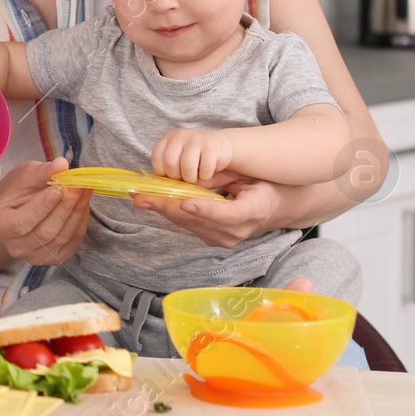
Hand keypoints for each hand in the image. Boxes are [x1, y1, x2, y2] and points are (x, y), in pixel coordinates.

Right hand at [0, 158, 92, 266]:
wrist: (17, 211)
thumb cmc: (17, 191)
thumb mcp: (25, 175)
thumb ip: (42, 172)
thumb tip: (61, 165)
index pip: (21, 222)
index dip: (42, 207)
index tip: (58, 188)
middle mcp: (14, 247)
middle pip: (45, 232)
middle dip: (65, 206)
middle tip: (79, 185)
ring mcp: (34, 257)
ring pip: (61, 238)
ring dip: (76, 213)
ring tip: (85, 191)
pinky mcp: (52, 260)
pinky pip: (72, 244)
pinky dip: (80, 224)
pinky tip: (83, 206)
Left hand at [132, 178, 280, 248]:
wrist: (274, 208)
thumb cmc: (262, 185)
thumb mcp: (247, 175)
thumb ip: (222, 176)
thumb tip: (192, 178)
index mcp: (253, 211)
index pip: (226, 214)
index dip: (204, 208)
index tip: (185, 202)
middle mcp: (237, 231)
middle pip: (198, 220)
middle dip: (168, 207)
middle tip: (142, 197)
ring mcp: (224, 239)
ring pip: (188, 223)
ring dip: (163, 210)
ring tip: (140, 197)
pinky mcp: (213, 240)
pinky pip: (189, 225)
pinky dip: (170, 212)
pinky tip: (152, 202)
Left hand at [151, 128, 234, 183]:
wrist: (223, 148)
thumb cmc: (197, 161)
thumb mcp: (178, 163)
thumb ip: (164, 174)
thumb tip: (144, 193)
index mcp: (168, 138)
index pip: (156, 157)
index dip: (162, 172)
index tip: (171, 177)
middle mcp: (179, 135)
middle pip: (169, 162)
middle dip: (177, 177)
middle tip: (185, 179)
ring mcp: (195, 138)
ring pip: (186, 166)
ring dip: (192, 178)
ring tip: (196, 178)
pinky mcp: (211, 145)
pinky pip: (204, 169)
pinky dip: (205, 177)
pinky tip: (207, 173)